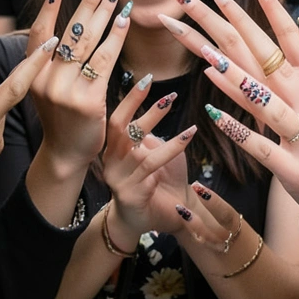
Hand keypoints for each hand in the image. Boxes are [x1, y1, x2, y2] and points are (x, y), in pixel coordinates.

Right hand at [26, 0, 133, 169]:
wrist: (66, 154)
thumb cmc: (61, 117)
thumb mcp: (46, 88)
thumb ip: (50, 61)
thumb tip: (67, 26)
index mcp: (32, 74)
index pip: (38, 32)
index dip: (49, 7)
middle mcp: (45, 79)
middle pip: (69, 31)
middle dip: (89, 3)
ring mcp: (65, 91)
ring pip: (88, 42)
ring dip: (105, 13)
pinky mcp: (88, 101)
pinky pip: (105, 61)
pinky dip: (116, 38)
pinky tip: (124, 21)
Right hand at [102, 76, 196, 239]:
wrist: (161, 219)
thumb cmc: (158, 183)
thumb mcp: (153, 153)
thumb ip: (150, 135)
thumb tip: (159, 104)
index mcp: (113, 151)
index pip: (116, 119)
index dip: (130, 99)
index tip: (146, 79)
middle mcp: (111, 163)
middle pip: (120, 130)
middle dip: (140, 108)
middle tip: (169, 96)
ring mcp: (119, 180)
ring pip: (139, 150)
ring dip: (162, 130)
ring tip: (185, 119)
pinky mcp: (131, 195)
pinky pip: (152, 168)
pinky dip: (171, 149)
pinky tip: (188, 137)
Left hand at [158, 0, 298, 237]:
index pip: (285, 43)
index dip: (263, 12)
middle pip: (265, 61)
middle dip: (231, 27)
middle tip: (199, 0)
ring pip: (265, 102)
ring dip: (235, 77)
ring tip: (205, 54)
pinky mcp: (295, 170)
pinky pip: (261, 146)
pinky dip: (237, 128)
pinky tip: (210, 112)